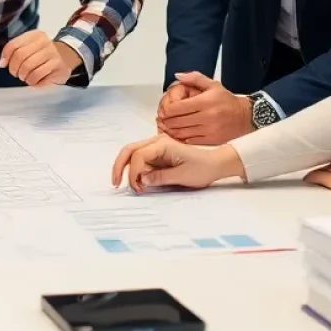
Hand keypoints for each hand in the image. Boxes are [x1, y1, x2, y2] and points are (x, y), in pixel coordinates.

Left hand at [0, 31, 80, 86]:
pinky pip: (38, 76)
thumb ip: (14, 51)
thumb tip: (1, 63)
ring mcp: (53, 55)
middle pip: (20, 56)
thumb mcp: (29, 46)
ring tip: (25, 77)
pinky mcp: (58, 67)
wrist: (68, 55)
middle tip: (16, 73)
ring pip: (28, 67)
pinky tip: (33, 80)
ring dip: (23, 76)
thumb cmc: (43, 52)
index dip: (6, 57)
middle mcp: (45, 42)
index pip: (14, 45)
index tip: (4, 64)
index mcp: (35, 35)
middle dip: (14, 68)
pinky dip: (32, 81)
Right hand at [111, 135, 244, 192]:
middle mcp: (157, 142)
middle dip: (120, 166)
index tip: (138, 188)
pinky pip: (141, 160)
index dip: (134, 173)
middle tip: (115, 182)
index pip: (138, 156)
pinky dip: (136, 170)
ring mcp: (157, 147)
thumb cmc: (202, 168)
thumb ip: (160, 177)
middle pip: (129, 150)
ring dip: (128, 169)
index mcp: (163, 144)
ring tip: (130, 185)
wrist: (215, 165)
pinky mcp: (158, 154)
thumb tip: (142, 180)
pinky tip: (139, 182)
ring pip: (133, 154)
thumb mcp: (182, 175)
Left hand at [157, 71, 253, 144]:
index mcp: (205, 102)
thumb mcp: (213, 85)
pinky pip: (189, 141)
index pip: (178, 107)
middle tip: (161, 118)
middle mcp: (207, 116)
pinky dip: (180, 139)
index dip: (166, 109)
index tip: (164, 109)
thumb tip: (178, 76)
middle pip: (177, 121)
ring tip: (165, 126)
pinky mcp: (211, 141)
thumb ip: (194, 78)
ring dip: (170, 130)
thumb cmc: (227, 101)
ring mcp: (209, 130)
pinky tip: (176, 135)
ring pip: (181, 133)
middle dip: (165, 120)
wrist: (246, 117)